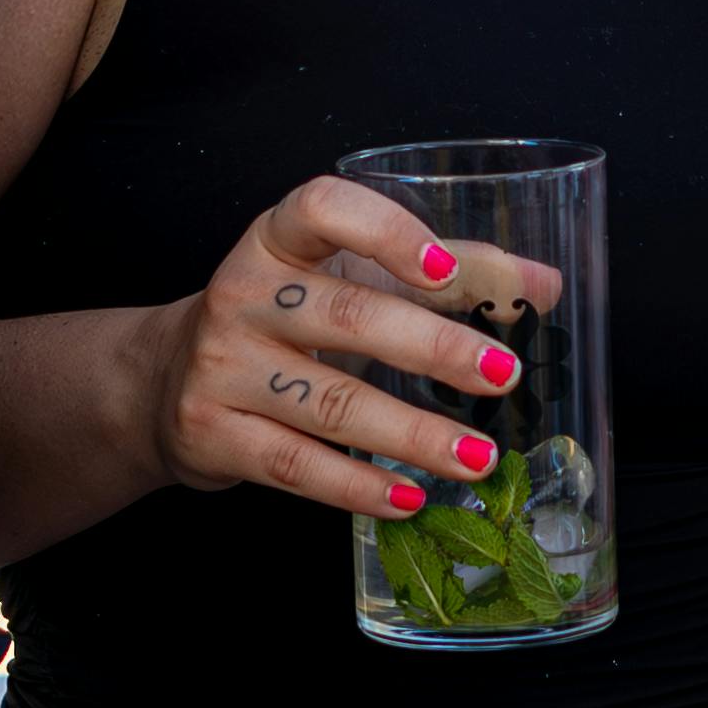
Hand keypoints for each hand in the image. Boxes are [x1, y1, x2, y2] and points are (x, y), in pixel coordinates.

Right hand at [138, 178, 543, 520]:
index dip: (384, 232)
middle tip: (502, 374)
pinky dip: (360, 487)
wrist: (163, 379)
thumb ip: (447, 273)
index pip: (322, 209)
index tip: (444, 270)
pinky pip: (297, 466)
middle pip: (345, 316)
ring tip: (478, 457)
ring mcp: (221, 366)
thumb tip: (544, 286)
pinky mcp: (212, 432)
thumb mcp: (346, 279)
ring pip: (329, 402)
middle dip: (433, 348)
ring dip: (413, 435)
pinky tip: (412, 497)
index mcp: (276, 239)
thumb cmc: (282, 319)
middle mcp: (241, 293)